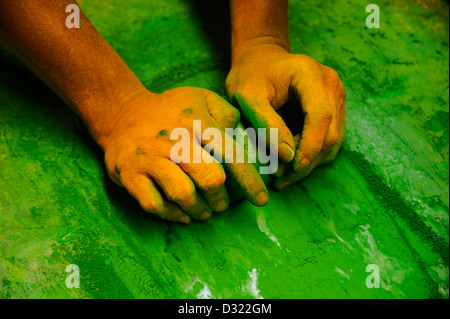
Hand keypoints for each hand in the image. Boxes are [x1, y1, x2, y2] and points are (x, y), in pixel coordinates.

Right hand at [101, 87, 267, 222]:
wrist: (121, 114)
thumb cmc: (169, 110)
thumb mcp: (199, 98)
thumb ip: (226, 112)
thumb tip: (245, 133)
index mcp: (195, 121)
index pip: (230, 154)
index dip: (249, 181)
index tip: (260, 200)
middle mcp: (173, 139)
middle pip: (210, 179)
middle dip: (221, 198)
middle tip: (222, 204)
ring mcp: (149, 158)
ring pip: (183, 194)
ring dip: (200, 209)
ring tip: (205, 212)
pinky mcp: (130, 175)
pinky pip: (155, 204)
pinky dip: (173, 215)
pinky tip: (183, 215)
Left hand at [226, 44, 345, 188]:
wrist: (260, 60)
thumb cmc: (249, 76)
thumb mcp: (246, 97)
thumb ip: (266, 124)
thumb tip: (289, 157)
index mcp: (310, 74)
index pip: (321, 115)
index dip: (309, 146)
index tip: (290, 168)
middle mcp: (331, 83)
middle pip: (330, 132)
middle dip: (307, 160)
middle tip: (280, 178)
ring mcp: (336, 95)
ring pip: (334, 140)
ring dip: (311, 162)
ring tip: (283, 176)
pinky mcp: (335, 108)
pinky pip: (331, 138)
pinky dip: (313, 155)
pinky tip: (292, 166)